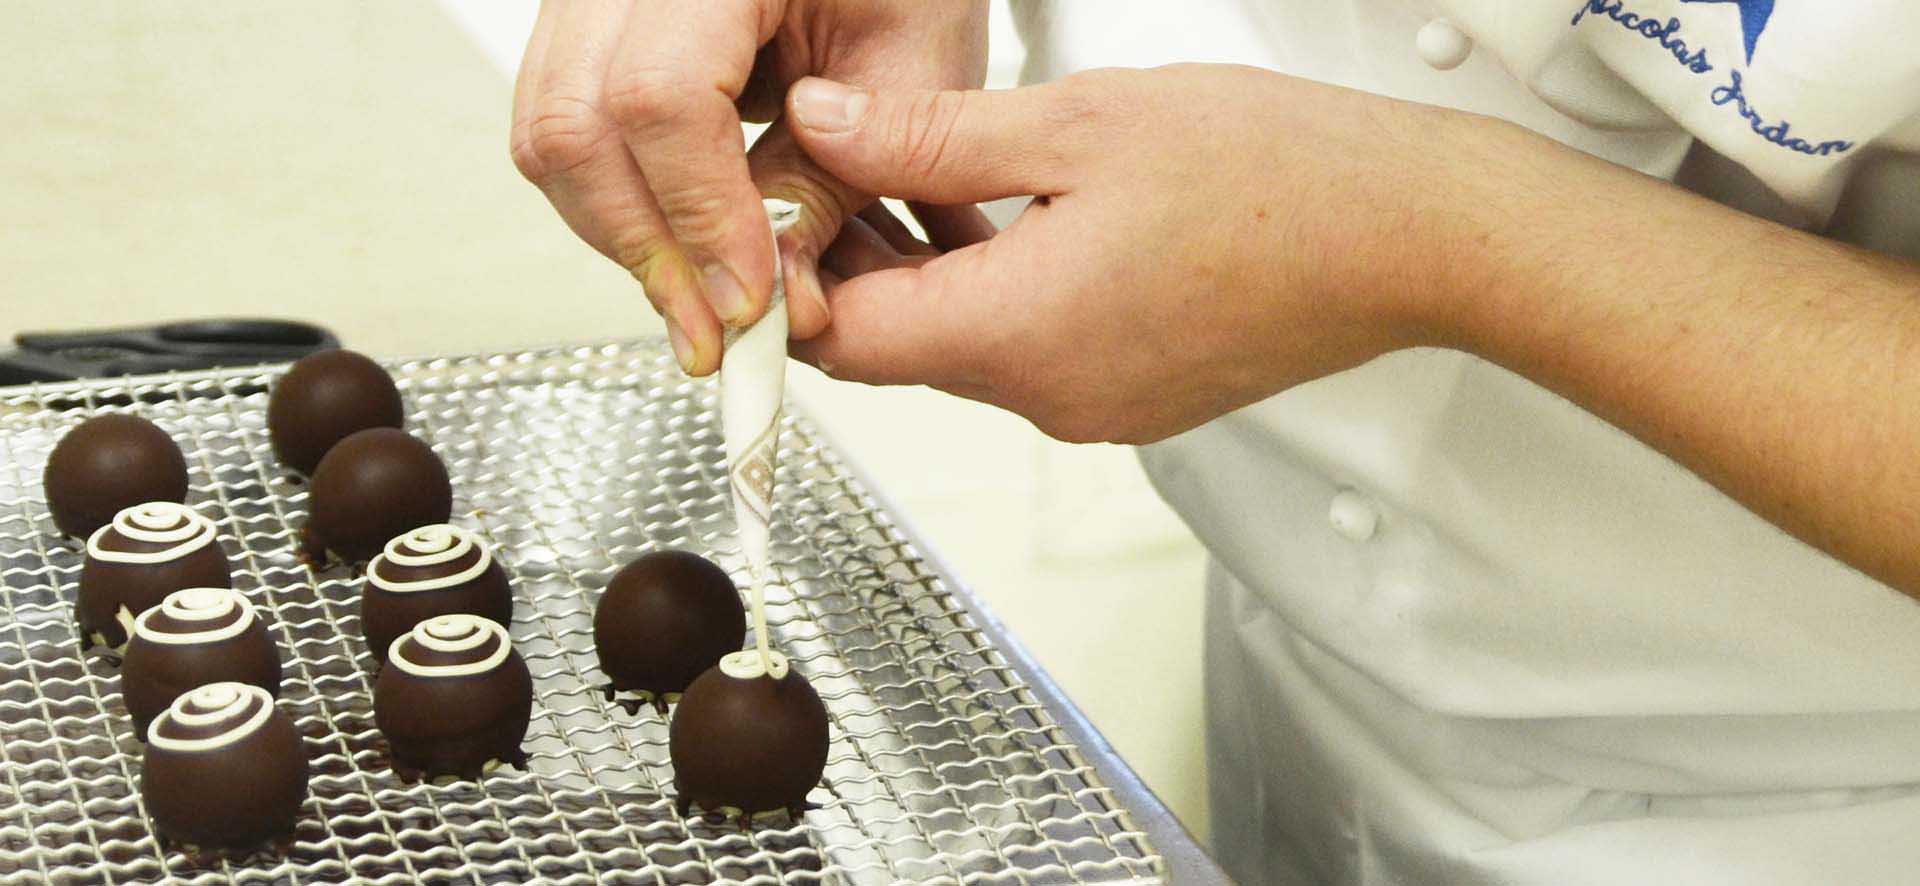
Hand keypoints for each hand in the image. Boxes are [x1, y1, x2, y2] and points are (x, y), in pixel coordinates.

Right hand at [510, 0, 987, 374]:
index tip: (750, 300)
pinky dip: (621, 203)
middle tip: (719, 333)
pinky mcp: (587, 33)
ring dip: (628, 238)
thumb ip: (831, 185)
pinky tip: (684, 247)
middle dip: (651, 252)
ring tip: (704, 304)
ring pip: (553, 135)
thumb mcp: (904, 72)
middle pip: (579, 125)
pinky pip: (565, 126)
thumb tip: (778, 301)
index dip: (700, 214)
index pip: (662, 97)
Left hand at [786, 64, 1478, 443]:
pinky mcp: (1136, 403)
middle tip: (860, 172)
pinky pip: (1032, 364)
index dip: (795, 276)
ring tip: (947, 183)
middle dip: (862, 269)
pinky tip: (1033, 228)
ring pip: (964, 358)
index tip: (790, 207)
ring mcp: (1095, 411)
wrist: (1407, 238)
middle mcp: (1047, 400)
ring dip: (936, 283)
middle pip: (897, 354)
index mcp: (1016, 335)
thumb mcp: (1075, 123)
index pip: (843, 341)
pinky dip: (1005, 305)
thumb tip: (824, 128)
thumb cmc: (1274, 175)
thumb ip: (930, 138)